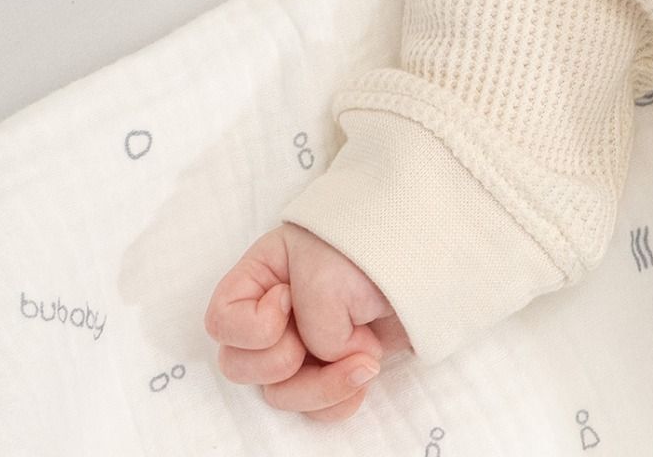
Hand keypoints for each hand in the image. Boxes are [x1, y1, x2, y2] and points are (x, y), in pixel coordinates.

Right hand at [205, 221, 413, 422]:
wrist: (431, 249)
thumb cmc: (372, 245)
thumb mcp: (326, 277)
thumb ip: (312, 328)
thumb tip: (331, 361)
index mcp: (263, 275)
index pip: (221, 321)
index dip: (250, 325)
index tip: (289, 298)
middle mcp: (276, 312)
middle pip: (242, 367)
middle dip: (280, 363)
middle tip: (312, 341)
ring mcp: (306, 341)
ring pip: (280, 394)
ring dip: (318, 387)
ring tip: (363, 361)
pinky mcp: (336, 364)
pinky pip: (317, 406)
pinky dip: (337, 399)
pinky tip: (364, 376)